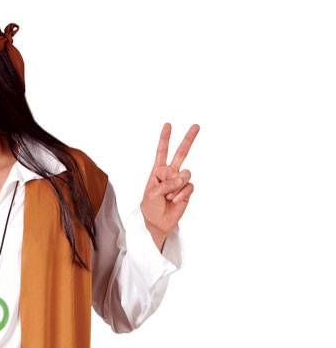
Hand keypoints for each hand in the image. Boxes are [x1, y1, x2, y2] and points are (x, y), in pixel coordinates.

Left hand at [140, 122, 198, 245]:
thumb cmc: (151, 207)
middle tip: (196, 126)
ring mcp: (179, 181)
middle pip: (181, 154)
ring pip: (185, 174)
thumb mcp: (152, 193)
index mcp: (158, 171)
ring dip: (176, 186)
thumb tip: (181, 179)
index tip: (168, 125)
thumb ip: (166, 183)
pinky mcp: (187, 190)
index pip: (162, 152)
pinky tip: (174, 200)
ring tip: (168, 196)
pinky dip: (181, 194)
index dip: (165, 139)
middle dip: (188, 139)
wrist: (157, 222)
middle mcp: (170, 173)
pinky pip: (188, 187)